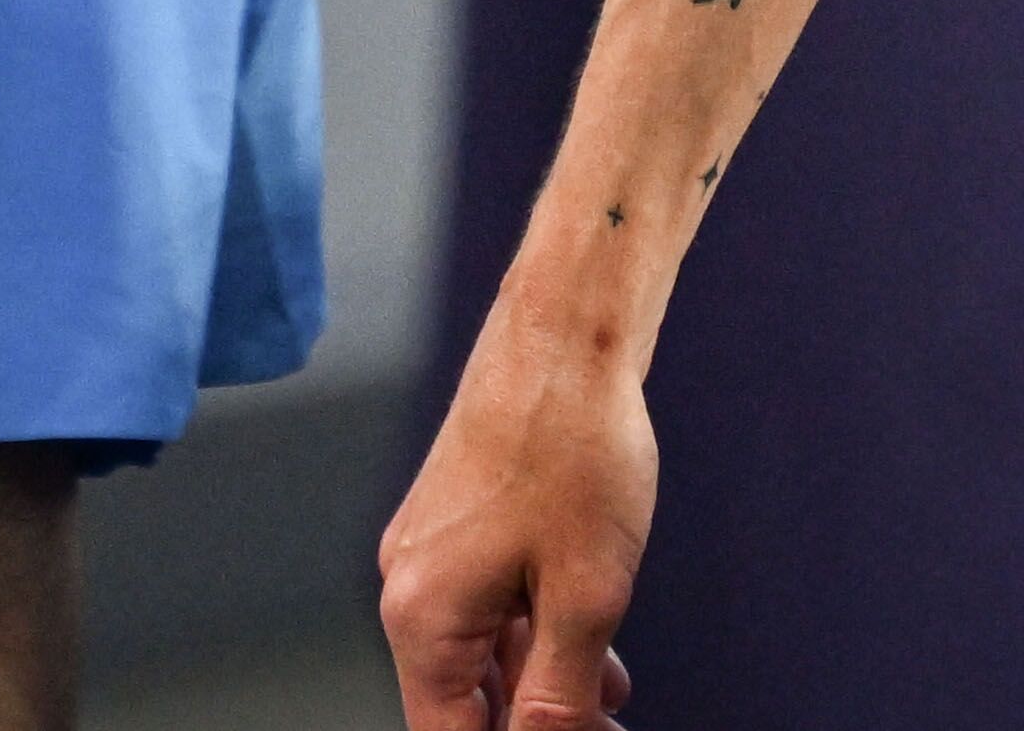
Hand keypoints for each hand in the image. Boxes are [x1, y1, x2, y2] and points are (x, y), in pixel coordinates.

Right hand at [381, 308, 652, 729]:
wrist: (565, 332)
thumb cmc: (572, 445)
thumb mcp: (585, 595)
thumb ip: (558, 696)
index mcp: (422, 618)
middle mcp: (411, 589)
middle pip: (463, 703)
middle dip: (533, 725)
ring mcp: (432, 554)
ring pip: (483, 654)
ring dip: (543, 686)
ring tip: (612, 707)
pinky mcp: (459, 526)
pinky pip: (492, 606)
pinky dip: (539, 636)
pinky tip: (596, 654)